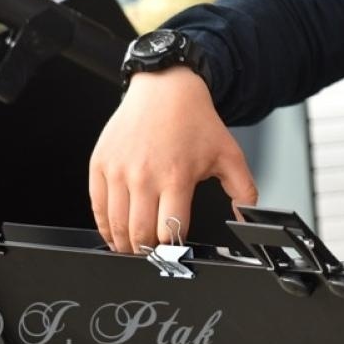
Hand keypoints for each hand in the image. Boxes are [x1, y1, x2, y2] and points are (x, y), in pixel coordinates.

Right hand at [89, 67, 257, 253]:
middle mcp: (144, 176)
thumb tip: (246, 219)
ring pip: (115, 226)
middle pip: (140, 234)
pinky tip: (114, 232)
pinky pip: (97, 207)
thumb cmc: (195, 121)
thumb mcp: (229, 155)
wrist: (166, 89)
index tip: (177, 250)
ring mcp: (118, 171)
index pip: (170, 231)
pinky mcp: (100, 165)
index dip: (174, 247)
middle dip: (147, 251)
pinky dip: (104, 226)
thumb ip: (243, 191)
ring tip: (134, 247)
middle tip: (153, 253)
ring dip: (124, 244)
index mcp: (177, 177)